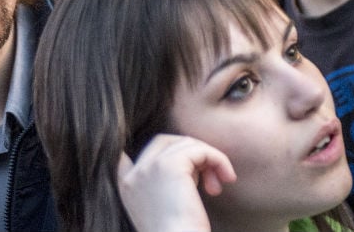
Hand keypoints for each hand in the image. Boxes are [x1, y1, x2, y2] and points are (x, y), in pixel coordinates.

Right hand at [117, 134, 235, 231]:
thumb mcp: (161, 211)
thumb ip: (163, 188)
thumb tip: (192, 169)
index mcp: (126, 186)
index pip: (128, 155)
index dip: (157, 155)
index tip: (181, 167)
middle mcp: (134, 173)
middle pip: (164, 143)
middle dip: (190, 156)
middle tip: (208, 183)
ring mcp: (149, 166)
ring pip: (185, 143)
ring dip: (208, 160)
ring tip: (217, 186)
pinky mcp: (171, 165)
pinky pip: (199, 149)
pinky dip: (217, 159)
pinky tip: (227, 178)